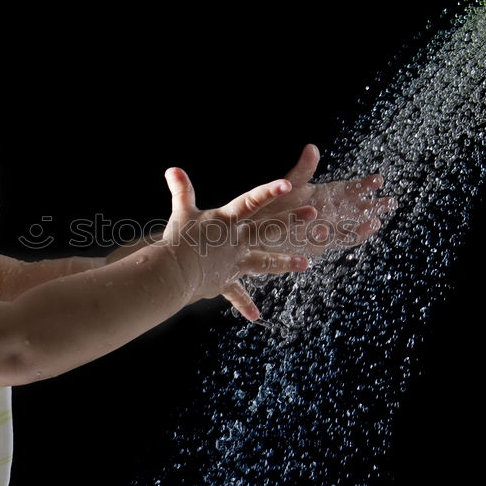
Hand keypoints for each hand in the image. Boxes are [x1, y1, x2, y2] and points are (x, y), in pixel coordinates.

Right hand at [161, 167, 312, 320]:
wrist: (174, 270)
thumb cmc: (177, 239)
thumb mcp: (180, 211)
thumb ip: (180, 190)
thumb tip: (172, 169)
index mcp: (227, 221)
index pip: (251, 201)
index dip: (269, 191)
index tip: (287, 184)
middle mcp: (237, 240)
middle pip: (269, 228)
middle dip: (292, 220)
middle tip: (313, 213)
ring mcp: (235, 262)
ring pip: (265, 261)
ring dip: (285, 262)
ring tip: (307, 263)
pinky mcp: (226, 281)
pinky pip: (238, 295)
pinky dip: (245, 305)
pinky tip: (255, 316)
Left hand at [252, 144, 395, 255]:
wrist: (260, 227)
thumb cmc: (274, 203)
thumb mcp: (290, 183)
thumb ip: (303, 169)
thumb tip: (312, 148)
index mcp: (326, 194)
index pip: (349, 188)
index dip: (364, 185)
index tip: (378, 179)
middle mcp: (330, 210)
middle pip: (357, 207)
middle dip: (374, 205)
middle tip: (392, 201)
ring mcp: (328, 226)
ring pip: (353, 223)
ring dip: (367, 221)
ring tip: (380, 218)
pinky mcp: (322, 242)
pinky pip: (342, 238)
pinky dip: (355, 235)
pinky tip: (367, 230)